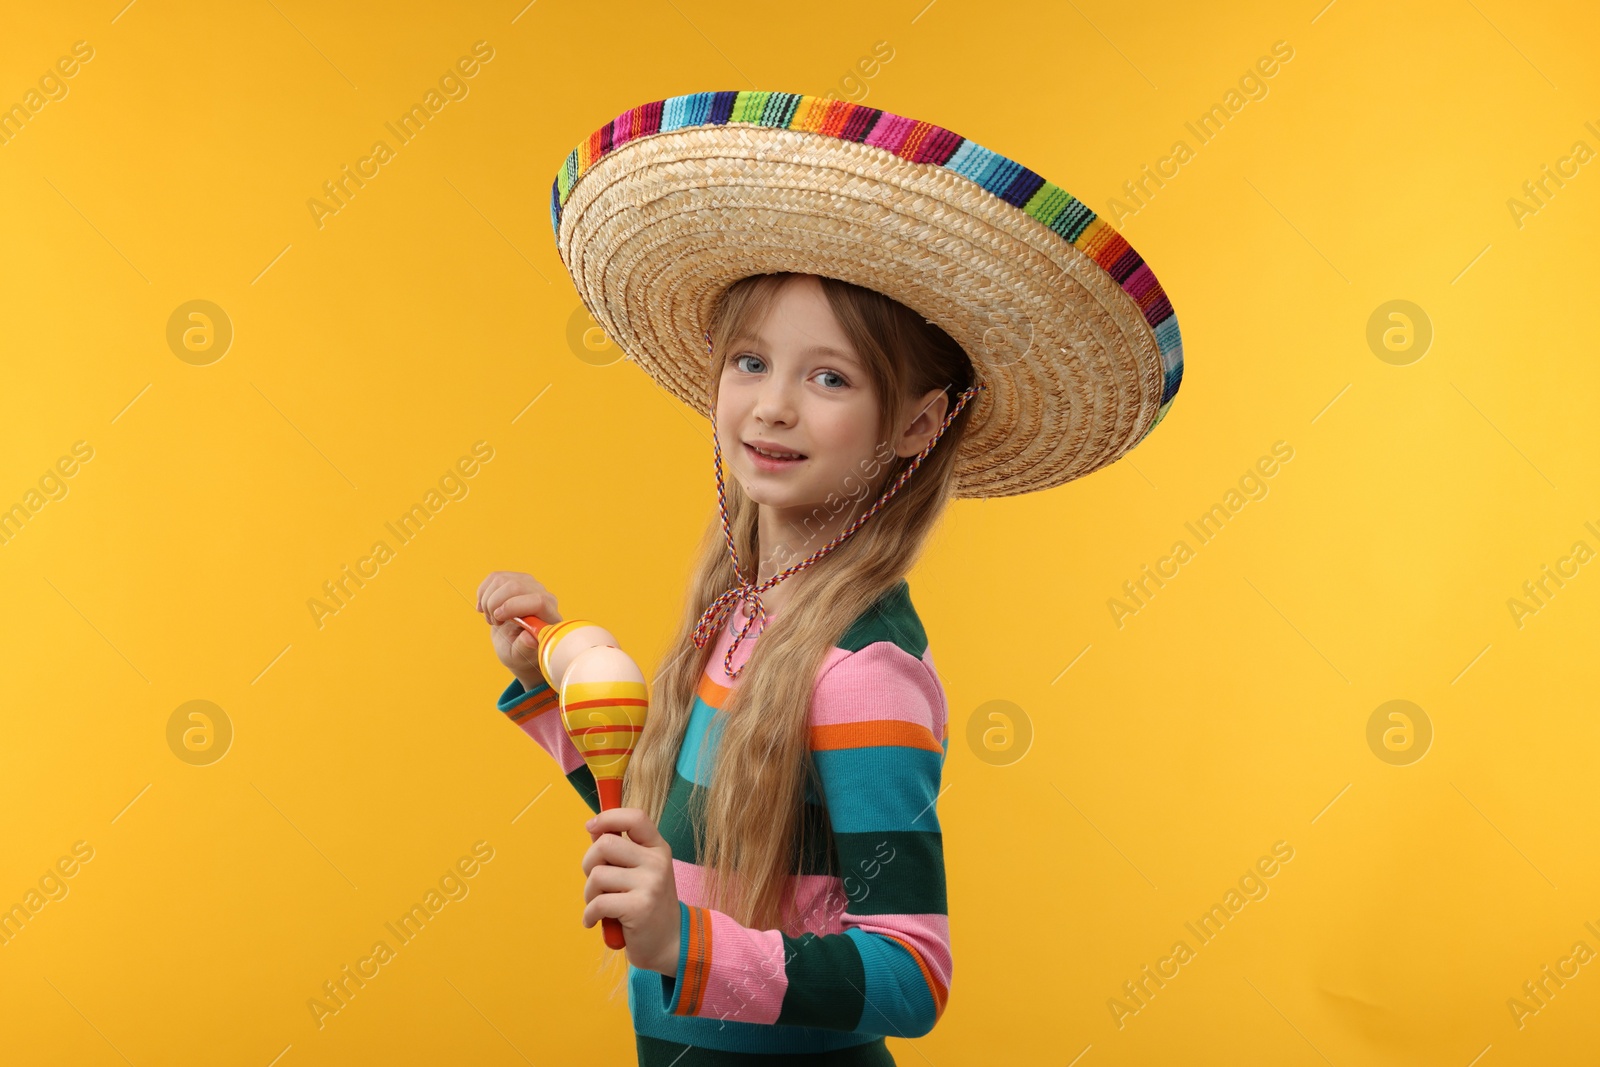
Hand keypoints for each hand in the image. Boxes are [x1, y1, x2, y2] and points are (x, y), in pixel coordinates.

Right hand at [476, 571, 563, 688]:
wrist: (515, 643)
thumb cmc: (521, 652)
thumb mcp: (520, 656)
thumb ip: (526, 648)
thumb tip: (530, 638)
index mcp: (549, 616)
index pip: (538, 601)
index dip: (514, 606)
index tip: (498, 618)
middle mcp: (543, 595)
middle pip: (516, 586)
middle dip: (496, 604)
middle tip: (494, 622)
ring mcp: (529, 585)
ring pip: (502, 580)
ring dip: (488, 600)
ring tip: (492, 617)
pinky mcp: (515, 580)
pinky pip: (494, 577)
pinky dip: (483, 592)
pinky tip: (484, 607)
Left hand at [581, 808, 680, 975]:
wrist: (670, 943)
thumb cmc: (647, 905)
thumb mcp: (641, 872)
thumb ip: (621, 852)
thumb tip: (594, 829)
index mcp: (657, 848)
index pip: (635, 818)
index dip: (608, 817)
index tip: (591, 826)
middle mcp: (657, 862)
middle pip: (605, 844)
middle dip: (589, 863)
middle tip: (596, 883)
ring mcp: (650, 884)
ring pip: (597, 875)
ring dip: (589, 894)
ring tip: (599, 906)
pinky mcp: (639, 907)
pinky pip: (598, 903)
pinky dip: (589, 915)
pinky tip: (595, 921)